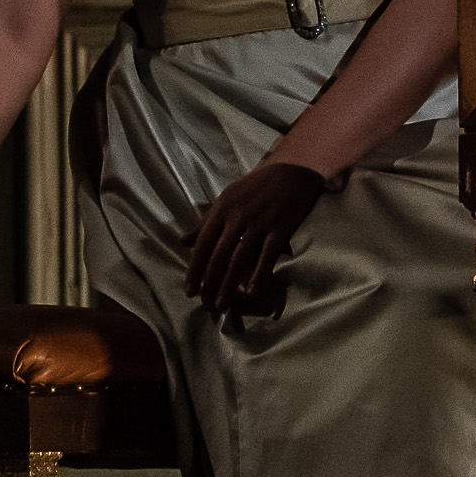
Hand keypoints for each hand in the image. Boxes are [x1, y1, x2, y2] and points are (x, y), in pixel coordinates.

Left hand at [184, 157, 329, 315]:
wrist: (292, 170)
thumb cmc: (257, 186)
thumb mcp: (227, 198)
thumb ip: (206, 222)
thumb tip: (183, 241)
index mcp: (222, 210)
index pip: (203, 245)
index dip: (195, 270)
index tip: (190, 291)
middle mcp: (237, 218)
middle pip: (218, 256)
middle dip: (210, 284)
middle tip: (205, 306)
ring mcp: (259, 224)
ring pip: (239, 260)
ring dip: (228, 285)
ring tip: (222, 305)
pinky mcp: (280, 229)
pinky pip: (267, 256)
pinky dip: (259, 274)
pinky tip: (252, 291)